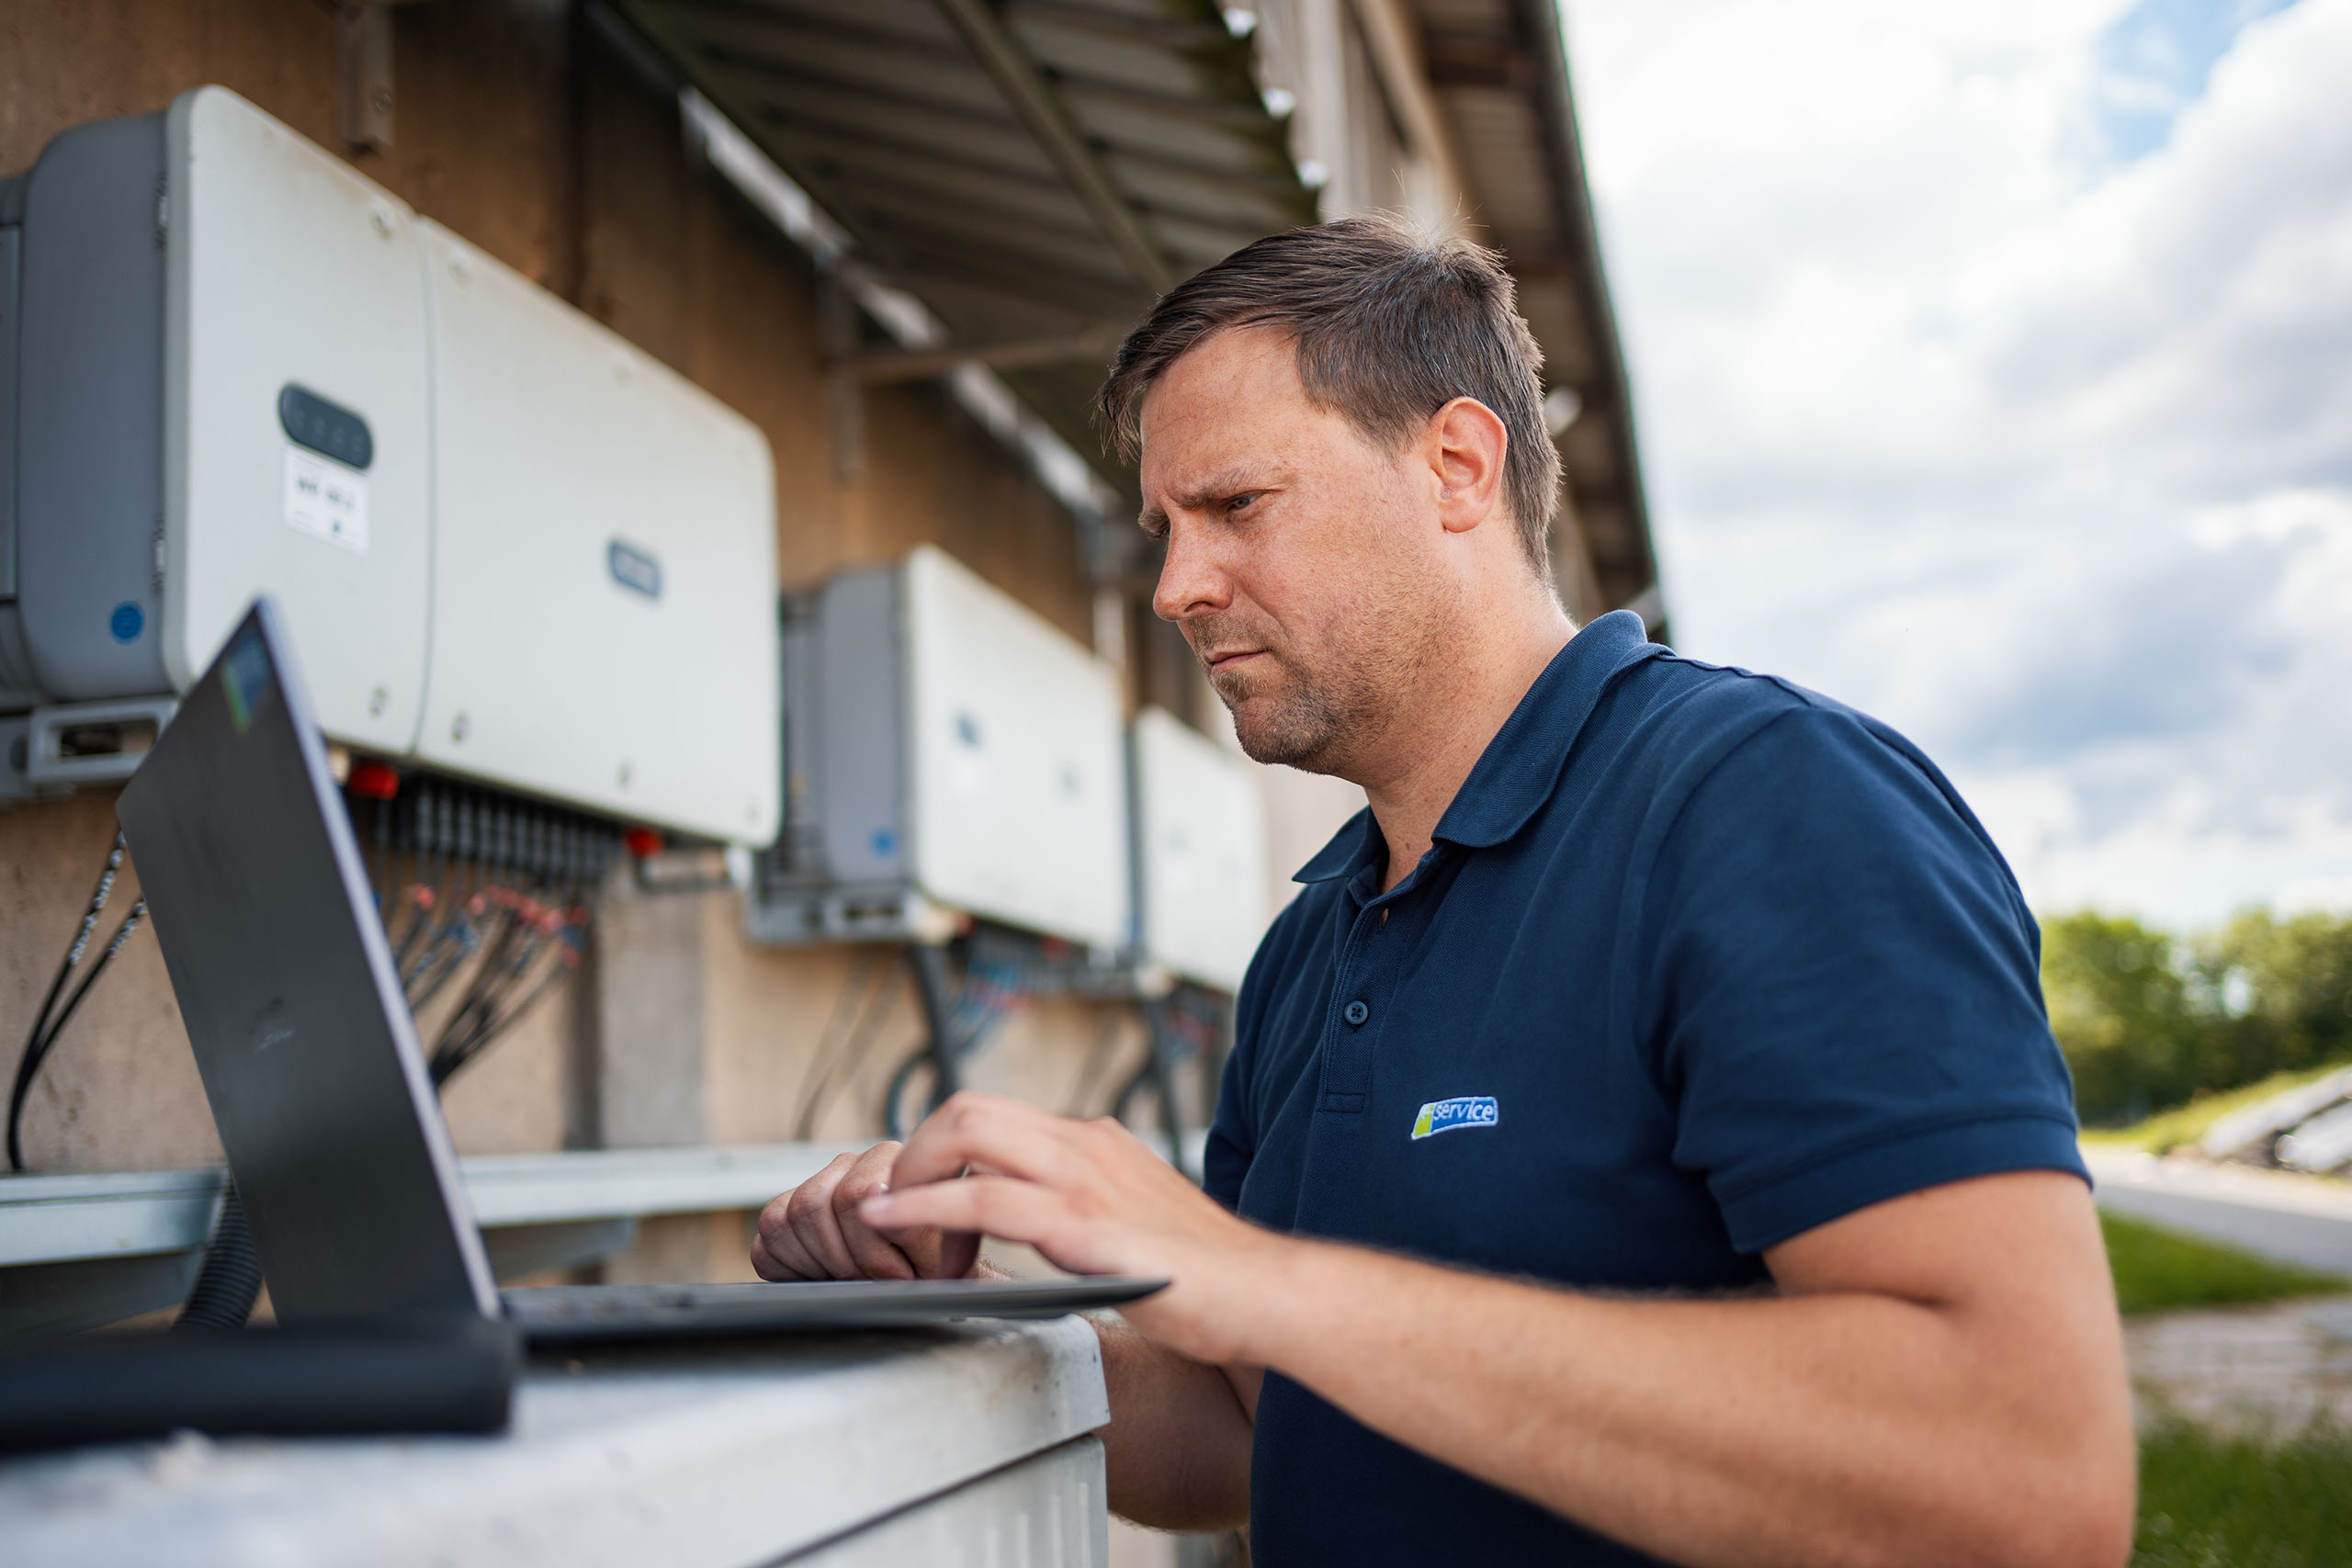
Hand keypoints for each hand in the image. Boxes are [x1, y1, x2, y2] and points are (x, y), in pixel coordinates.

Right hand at [751, 1142, 980, 1281]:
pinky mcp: (784, 1212)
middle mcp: (854, 1164)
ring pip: (787, 1218)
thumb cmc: (939, 1271)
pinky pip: (770, 1237)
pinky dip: (793, 1267)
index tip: (901, 1277)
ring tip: (856, 1279)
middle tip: (875, 1283)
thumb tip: (874, 1190)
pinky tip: (828, 1276)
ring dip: (821, 1263)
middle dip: (845, 1260)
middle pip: (814, 1204)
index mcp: (896, 1163)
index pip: (856, 1194)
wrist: (927, 1284)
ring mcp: (817, 1184)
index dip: (874, 1252)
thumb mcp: (946, 1256)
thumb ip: (916, 1221)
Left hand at [859, 1092, 1289, 1363]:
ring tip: (886, 1221)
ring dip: (910, 1175)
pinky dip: (924, 1208)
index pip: (993, 1115)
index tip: (922, 1201)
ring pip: (966, 1135)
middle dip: (915, 1151)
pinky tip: (895, 1226)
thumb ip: (1084, 1208)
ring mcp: (1085, 1177)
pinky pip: (982, 1198)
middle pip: (968, 1108)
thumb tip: (1034, 1221)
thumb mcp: (1132, 1219)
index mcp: (1096, 1142)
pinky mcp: (1083, 1223)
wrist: (1264, 1294)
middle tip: (895, 1208)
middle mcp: (1086, 1145)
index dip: (941, 1152)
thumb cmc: (1205, 1273)